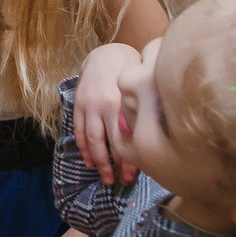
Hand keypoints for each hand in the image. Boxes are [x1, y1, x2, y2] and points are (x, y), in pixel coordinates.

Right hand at [73, 43, 142, 184]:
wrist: (106, 54)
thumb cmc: (132, 74)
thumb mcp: (141, 88)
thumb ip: (144, 111)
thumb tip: (157, 139)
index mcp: (121, 102)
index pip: (124, 139)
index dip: (128, 160)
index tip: (133, 176)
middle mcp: (104, 105)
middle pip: (107, 142)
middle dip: (113, 165)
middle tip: (119, 182)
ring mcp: (89, 105)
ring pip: (90, 139)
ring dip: (97, 161)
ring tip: (105, 177)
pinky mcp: (78, 104)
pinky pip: (78, 130)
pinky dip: (82, 147)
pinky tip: (89, 161)